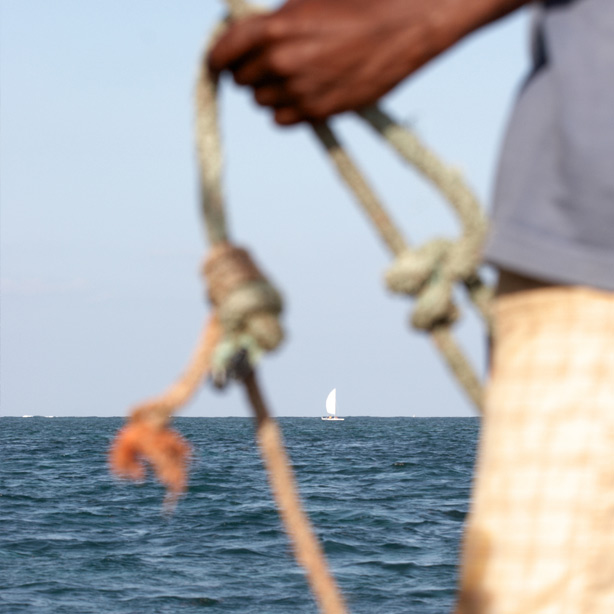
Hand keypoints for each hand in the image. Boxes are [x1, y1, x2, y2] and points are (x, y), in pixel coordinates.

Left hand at [208, 0, 529, 124]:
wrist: (406, 24)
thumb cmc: (359, 3)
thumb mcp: (307, 1)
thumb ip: (273, 22)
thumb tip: (247, 36)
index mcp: (273, 26)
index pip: (221, 53)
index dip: (217, 59)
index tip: (219, 64)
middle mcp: (280, 60)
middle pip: (241, 80)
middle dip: (251, 72)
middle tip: (272, 63)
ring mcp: (299, 89)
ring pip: (261, 101)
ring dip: (271, 92)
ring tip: (297, 76)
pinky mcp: (317, 112)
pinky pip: (281, 120)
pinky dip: (287, 110)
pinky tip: (306, 94)